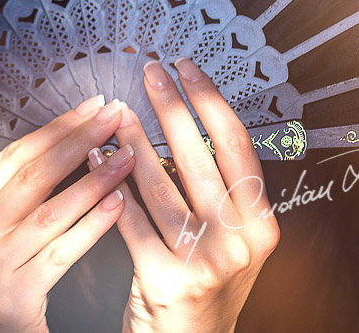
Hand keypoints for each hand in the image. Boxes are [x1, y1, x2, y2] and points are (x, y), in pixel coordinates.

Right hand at [0, 95, 134, 332]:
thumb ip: (17, 196)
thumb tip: (67, 143)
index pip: (13, 156)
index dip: (55, 128)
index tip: (89, 107)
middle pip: (30, 173)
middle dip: (77, 139)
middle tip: (112, 116)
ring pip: (50, 210)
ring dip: (94, 179)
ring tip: (127, 157)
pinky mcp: (13, 296)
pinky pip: (61, 251)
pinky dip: (92, 225)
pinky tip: (117, 206)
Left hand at [114, 59, 278, 332]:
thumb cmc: (205, 288)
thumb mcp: (228, 240)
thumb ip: (218, 193)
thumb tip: (187, 123)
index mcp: (261, 222)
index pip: (237, 146)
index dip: (211, 101)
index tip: (188, 70)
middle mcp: (240, 239)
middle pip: (200, 156)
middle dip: (172, 107)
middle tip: (150, 72)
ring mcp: (206, 260)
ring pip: (160, 184)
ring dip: (133, 142)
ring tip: (115, 113)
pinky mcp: (167, 279)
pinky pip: (131, 220)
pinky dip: (110, 184)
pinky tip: (97, 159)